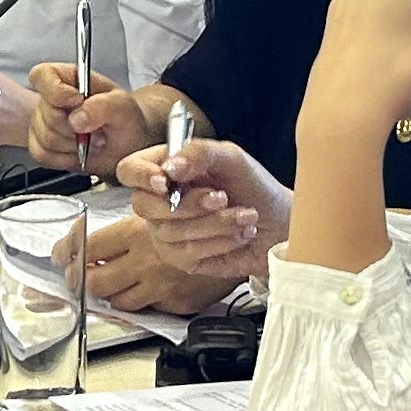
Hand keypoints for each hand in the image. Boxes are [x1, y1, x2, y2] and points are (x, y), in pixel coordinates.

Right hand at [25, 64, 159, 172]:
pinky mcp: (39, 146)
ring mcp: (41, 123)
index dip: (56, 90)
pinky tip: (79, 152)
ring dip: (75, 145)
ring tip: (90, 140)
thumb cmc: (124, 122)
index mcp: (68, 78)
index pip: (42, 75)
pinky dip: (66, 158)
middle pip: (47, 113)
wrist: (125, 149)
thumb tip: (76, 119)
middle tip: (96, 128)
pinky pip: (44, 155)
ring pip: (47, 138)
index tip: (78, 101)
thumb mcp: (123, 107)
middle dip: (75, 127)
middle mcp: (50, 98)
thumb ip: (102, 107)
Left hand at [55, 213, 237, 315]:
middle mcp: (143, 260)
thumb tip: (91, 239)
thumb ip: (131, 228)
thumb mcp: (162, 211)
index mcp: (135, 231)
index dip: (67, 253)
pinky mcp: (175, 303)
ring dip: (110, 295)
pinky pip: (145, 310)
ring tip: (107, 288)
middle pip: (93, 281)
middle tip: (75, 280)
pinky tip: (138, 295)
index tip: (59, 256)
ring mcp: (158, 285)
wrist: (246, 236)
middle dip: (80, 282)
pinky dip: (138, 304)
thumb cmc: (206, 216)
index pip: (87, 245)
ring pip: (117, 301)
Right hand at [115, 138, 291, 279]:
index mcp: (166, 169)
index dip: (141, 176)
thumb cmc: (255, 187)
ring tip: (245, 216)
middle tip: (222, 197)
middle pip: (144, 206)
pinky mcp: (181, 258)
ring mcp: (167, 231)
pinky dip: (219, 242)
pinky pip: (187, 253)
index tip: (166, 181)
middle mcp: (160, 201)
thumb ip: (200, 153)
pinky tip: (239, 234)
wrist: (280, 224)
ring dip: (214, 223)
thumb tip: (169, 167)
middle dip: (189, 204)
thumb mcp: (232, 158)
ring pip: (170, 231)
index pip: (129, 170)